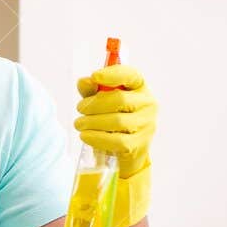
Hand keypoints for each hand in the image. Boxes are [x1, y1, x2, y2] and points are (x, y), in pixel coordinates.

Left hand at [74, 63, 155, 226]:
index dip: (112, 74)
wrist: (127, 152)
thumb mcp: (101, 102)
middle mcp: (148, 104)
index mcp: (140, 87)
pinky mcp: (140, 144)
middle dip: (94, 104)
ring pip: (117, 121)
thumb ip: (92, 91)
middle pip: (119, 99)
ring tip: (79, 124)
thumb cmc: (113, 120)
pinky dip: (97, 138)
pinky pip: (116, 141)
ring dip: (92, 122)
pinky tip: (85, 136)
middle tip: (80, 109)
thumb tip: (83, 81)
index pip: (130, 75)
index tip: (95, 76)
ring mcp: (147, 125)